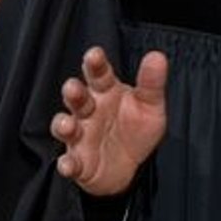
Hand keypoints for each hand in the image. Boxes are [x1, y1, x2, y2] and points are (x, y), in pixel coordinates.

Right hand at [51, 47, 168, 196]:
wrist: (131, 165)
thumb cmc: (135, 128)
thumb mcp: (150, 105)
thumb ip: (152, 82)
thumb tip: (157, 56)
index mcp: (106, 93)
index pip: (99, 75)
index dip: (95, 65)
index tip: (94, 54)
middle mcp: (88, 112)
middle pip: (77, 99)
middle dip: (73, 93)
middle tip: (73, 87)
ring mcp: (80, 137)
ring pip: (66, 128)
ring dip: (63, 125)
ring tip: (68, 124)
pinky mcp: (78, 163)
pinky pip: (69, 163)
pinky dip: (67, 164)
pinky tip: (67, 164)